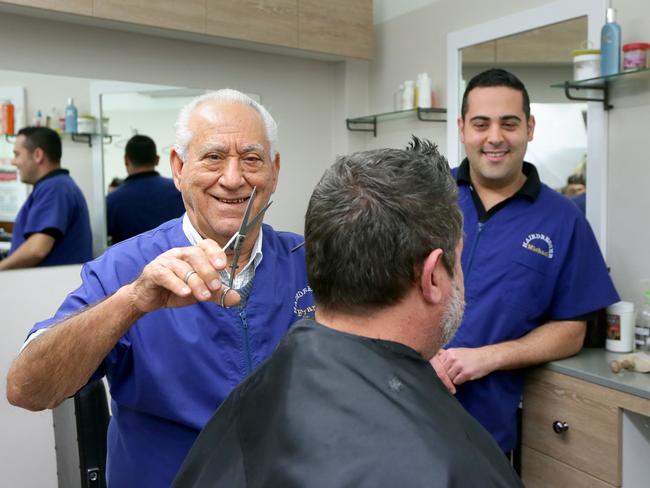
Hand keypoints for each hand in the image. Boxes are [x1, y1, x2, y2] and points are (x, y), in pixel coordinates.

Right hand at [126, 239, 240, 312]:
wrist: (149, 298)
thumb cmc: (176, 290)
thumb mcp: (200, 293)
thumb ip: (217, 294)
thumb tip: (237, 298)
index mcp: (192, 255)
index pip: (205, 245)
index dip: (215, 252)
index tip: (223, 265)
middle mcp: (179, 254)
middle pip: (195, 254)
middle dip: (208, 271)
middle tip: (216, 287)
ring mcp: (165, 261)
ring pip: (182, 267)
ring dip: (195, 282)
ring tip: (204, 296)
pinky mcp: (153, 271)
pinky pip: (166, 275)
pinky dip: (177, 284)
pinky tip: (185, 293)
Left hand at [435, 347, 493, 385]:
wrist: (487, 357)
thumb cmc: (471, 355)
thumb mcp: (457, 351)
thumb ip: (446, 355)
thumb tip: (433, 357)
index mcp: (449, 352)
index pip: (437, 364)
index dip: (439, 370)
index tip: (439, 373)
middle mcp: (453, 358)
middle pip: (442, 372)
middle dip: (446, 375)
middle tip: (454, 373)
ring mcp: (459, 366)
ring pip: (448, 378)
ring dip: (453, 378)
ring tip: (461, 373)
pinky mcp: (465, 373)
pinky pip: (456, 382)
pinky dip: (459, 381)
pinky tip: (465, 376)